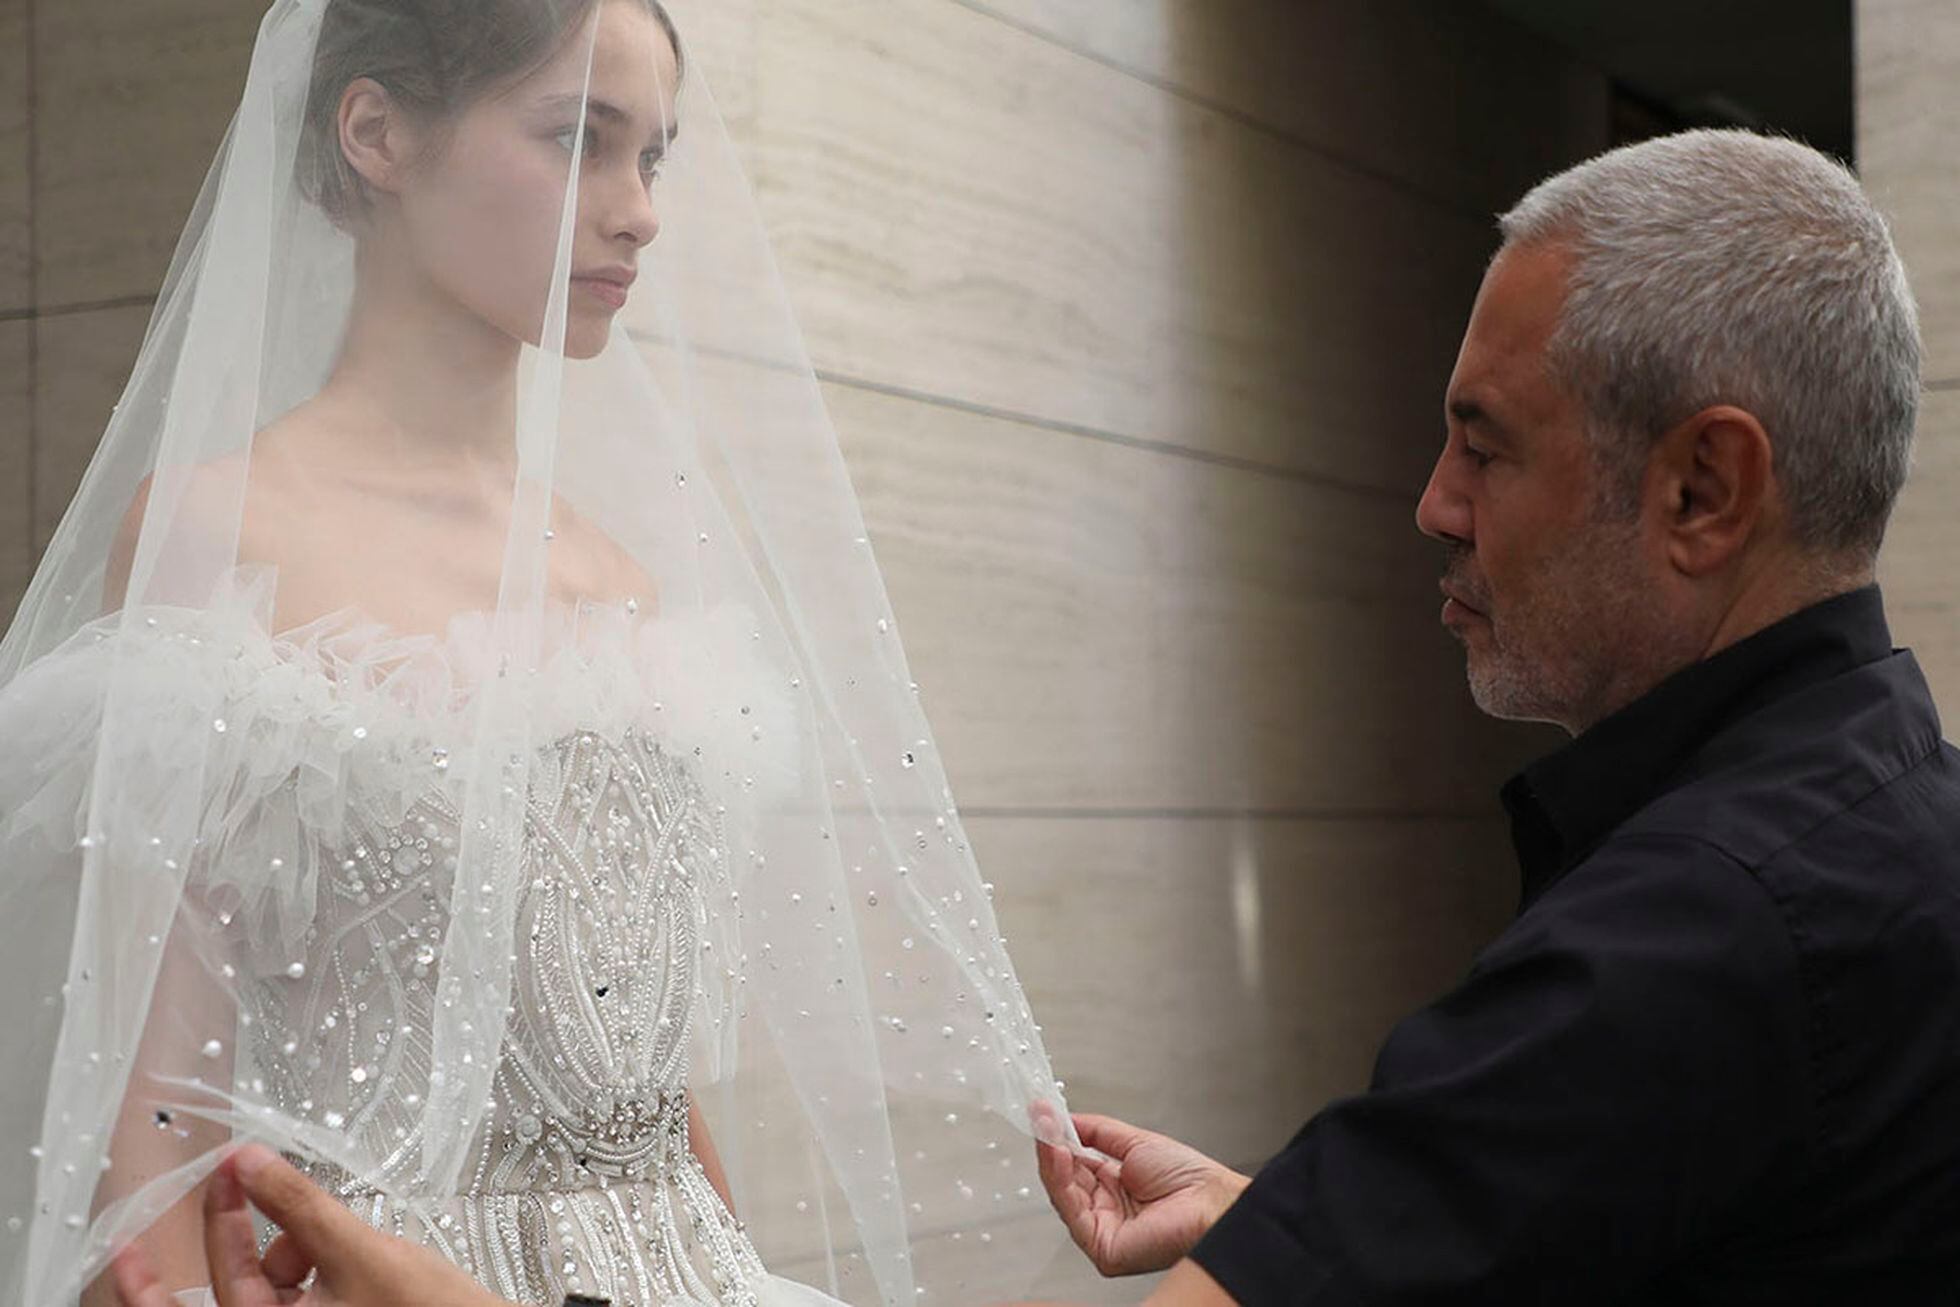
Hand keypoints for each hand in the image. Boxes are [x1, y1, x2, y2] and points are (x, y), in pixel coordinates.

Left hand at [110, 1144, 513, 1306]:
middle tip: (159, 1223)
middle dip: (216, 1244)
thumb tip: (248, 1161)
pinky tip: (333, 1253)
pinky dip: (301, 1270)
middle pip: (221, 1296)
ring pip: (262, 1293)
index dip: (210, 1220)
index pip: (218, 1278)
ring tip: (330, 1237)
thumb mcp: (360, 1253)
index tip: (216, 1169)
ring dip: (280, 1254)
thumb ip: (299, 1205)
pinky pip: (290, 1300)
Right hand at [1035, 1110, 1250, 1276]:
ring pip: (1063, 1195)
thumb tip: (1064, 1120)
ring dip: (1052, 1159)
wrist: (1212, 1202)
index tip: (1044, 1114)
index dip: (1059, 1140)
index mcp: (1115, 1189)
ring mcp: (1103, 1232)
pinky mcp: (1102, 1248)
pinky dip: (1060, 1180)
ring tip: (1047, 1130)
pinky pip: (1072, 1212)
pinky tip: (1058, 1153)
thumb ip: (1095, 1132)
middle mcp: (1106, 1213)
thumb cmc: (1189, 1180)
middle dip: (1051, 1145)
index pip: (1075, 1166)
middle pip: (1064, 1180)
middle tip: (1040, 1117)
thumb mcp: (1133, 1143)